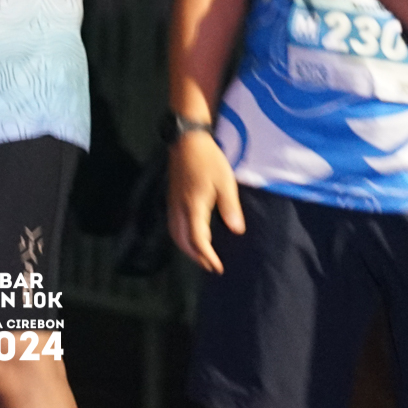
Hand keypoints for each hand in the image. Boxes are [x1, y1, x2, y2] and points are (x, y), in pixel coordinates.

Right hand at [167, 127, 243, 273]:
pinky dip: (182, 236)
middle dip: (195, 256)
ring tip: (201, 254)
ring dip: (187, 247)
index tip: (218, 267)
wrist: (187, 140)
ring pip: (174, 233)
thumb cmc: (209, 160)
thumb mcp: (225, 182)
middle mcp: (179, 208)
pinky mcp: (171, 197)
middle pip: (182, 241)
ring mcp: (172, 202)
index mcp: (193, 206)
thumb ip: (230, 207)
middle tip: (210, 265)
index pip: (197, 239)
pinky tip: (193, 233)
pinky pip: (173, 224)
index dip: (207, 256)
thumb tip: (236, 230)